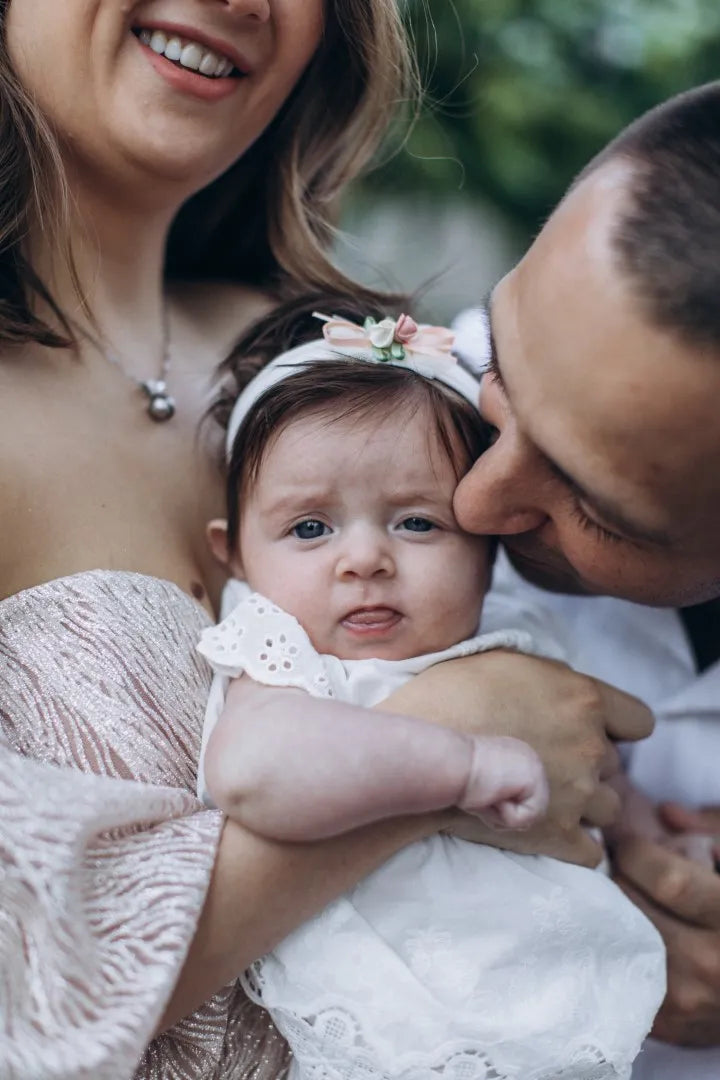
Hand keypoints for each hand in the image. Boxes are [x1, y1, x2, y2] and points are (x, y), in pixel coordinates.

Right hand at [382, 650, 653, 866]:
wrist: (417, 751)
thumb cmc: (447, 697)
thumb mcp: (504, 661)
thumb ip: (550, 677)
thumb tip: (560, 689)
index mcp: (583, 698)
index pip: (639, 721)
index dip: (616, 727)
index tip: (590, 732)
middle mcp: (590, 746)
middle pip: (615, 766)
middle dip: (586, 765)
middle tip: (543, 762)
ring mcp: (578, 794)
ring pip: (607, 809)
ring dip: (582, 805)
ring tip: (540, 798)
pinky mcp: (558, 835)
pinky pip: (591, 852)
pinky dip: (572, 844)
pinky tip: (543, 829)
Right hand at [461, 734, 548, 829]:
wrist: (452, 763)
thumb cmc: (458, 774)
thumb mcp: (486, 784)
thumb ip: (502, 793)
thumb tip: (508, 811)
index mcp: (519, 757)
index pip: (523, 798)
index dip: (501, 806)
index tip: (482, 791)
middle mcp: (531, 759)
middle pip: (530, 809)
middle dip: (504, 813)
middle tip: (483, 796)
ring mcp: (536, 767)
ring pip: (529, 816)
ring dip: (503, 815)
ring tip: (487, 795)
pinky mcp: (535, 781)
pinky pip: (526, 817)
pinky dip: (505, 815)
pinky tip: (493, 796)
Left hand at [614, 811, 719, 1046]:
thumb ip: (712, 830)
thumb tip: (666, 813)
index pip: (669, 881)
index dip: (636, 851)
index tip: (623, 837)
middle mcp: (709, 964)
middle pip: (633, 908)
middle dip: (613, 877)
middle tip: (606, 861)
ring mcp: (684, 1000)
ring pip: (616, 940)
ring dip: (607, 911)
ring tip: (608, 892)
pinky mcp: (666, 1024)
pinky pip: (619, 974)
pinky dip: (611, 947)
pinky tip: (613, 929)